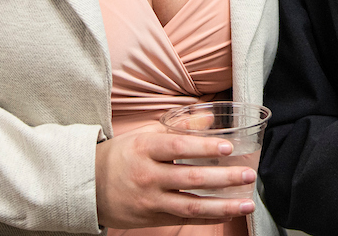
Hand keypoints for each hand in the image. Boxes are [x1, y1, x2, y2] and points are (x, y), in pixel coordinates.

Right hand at [94, 125, 256, 228]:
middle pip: (191, 178)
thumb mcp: (145, 135)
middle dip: (224, 178)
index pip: (179, 147)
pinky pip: (185, 219)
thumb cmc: (123, 156)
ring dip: (223, 205)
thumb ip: (179, 128)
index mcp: (145, 149)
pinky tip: (228, 212)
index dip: (204, 147)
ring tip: (247, 202)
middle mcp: (147, 176)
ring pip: (191, 205)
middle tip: (248, 174)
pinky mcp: (152, 218)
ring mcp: (150, 200)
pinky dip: (209, 217)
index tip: (229, 147)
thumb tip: (210, 118)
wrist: (89, 185)